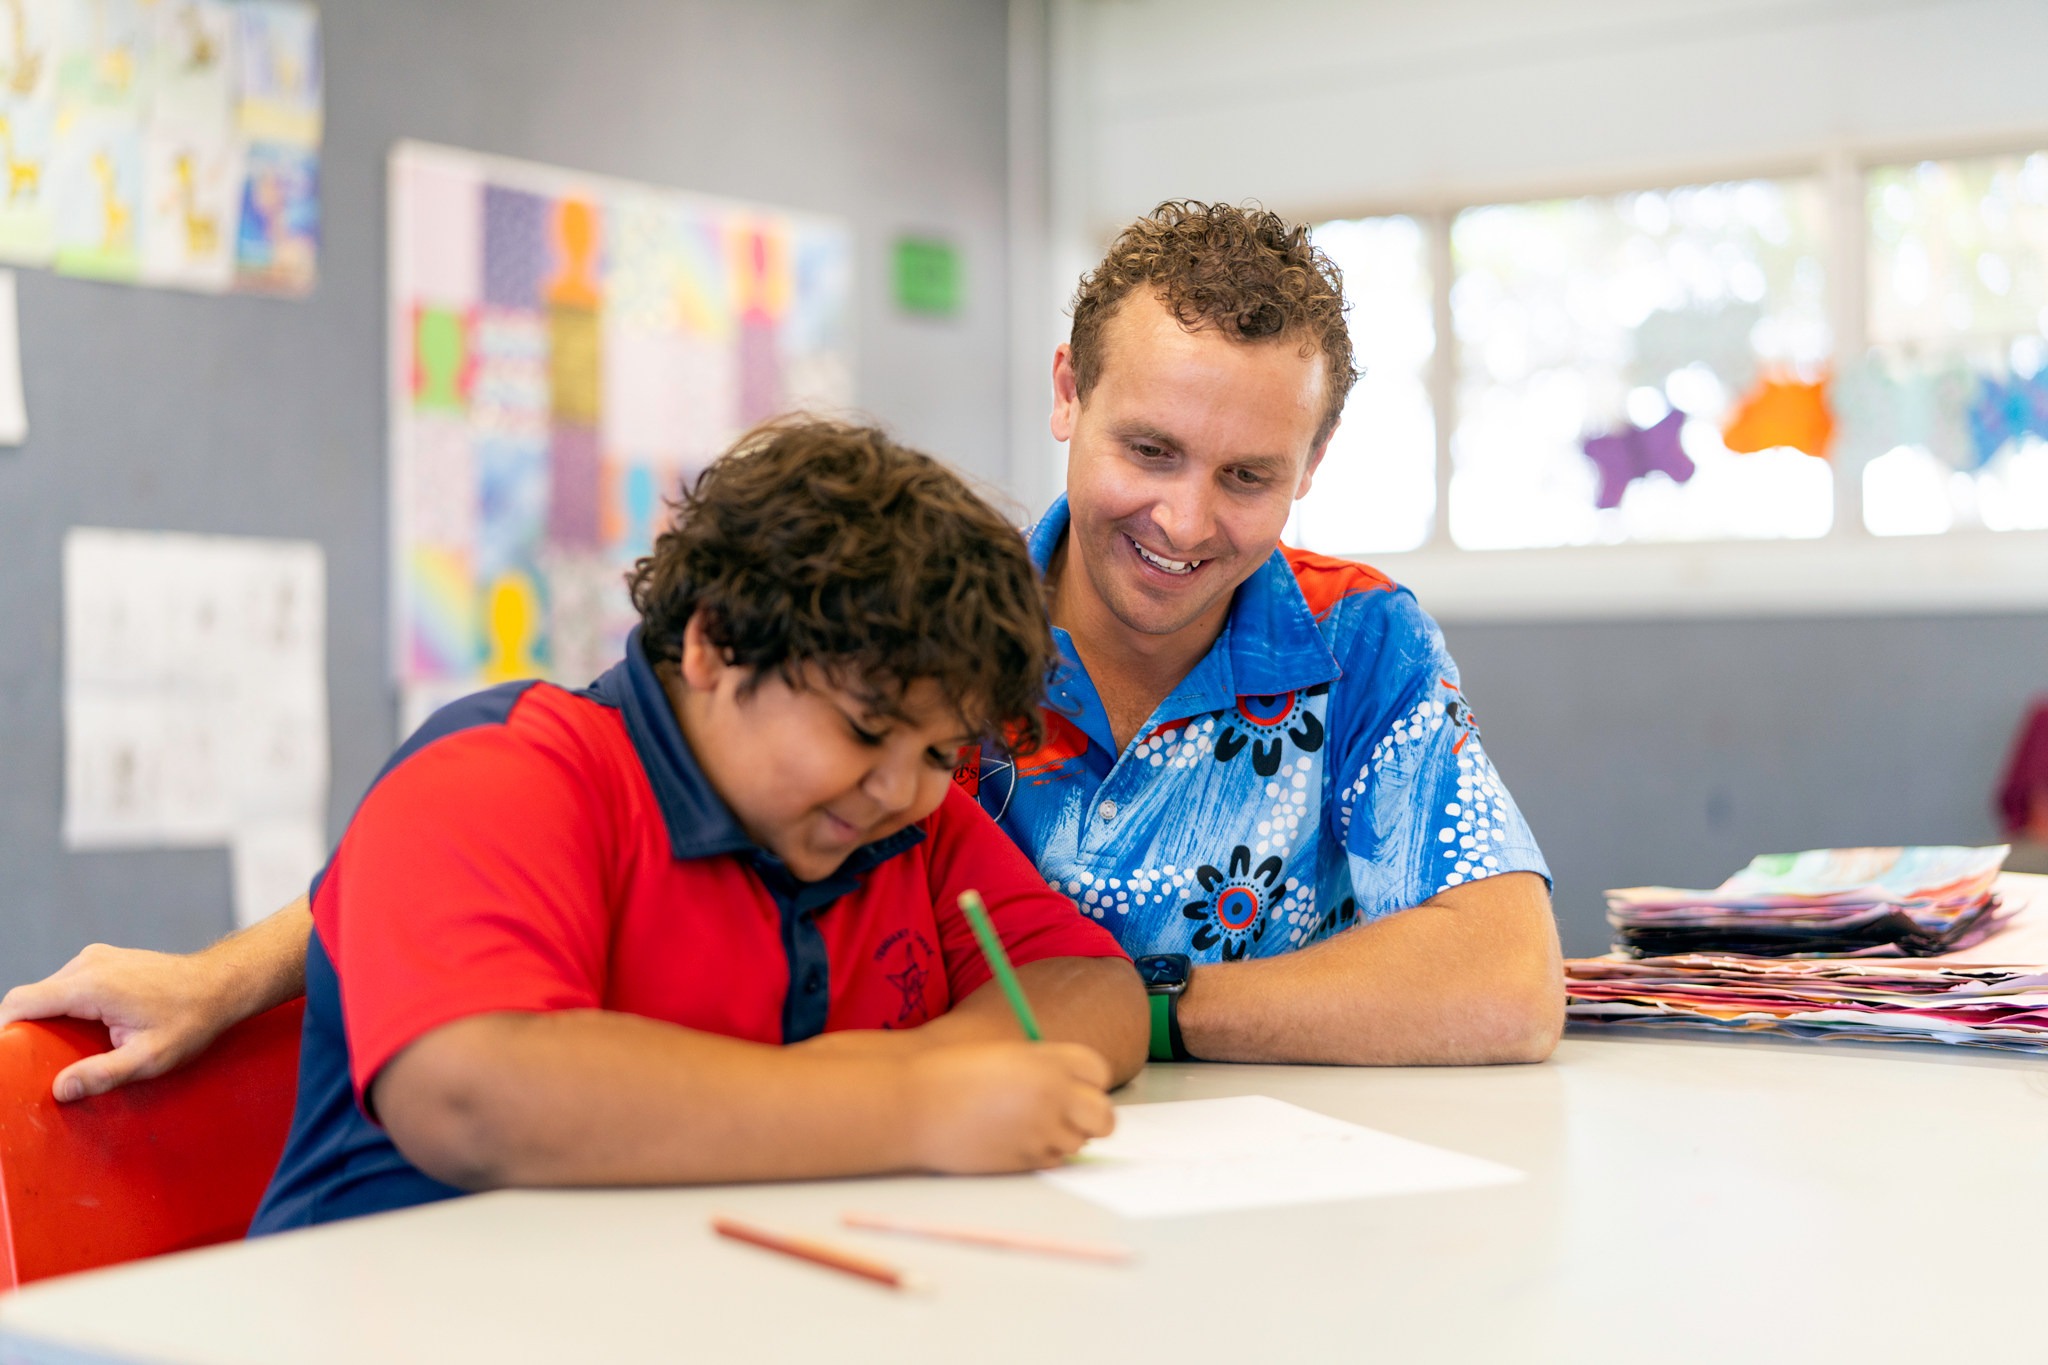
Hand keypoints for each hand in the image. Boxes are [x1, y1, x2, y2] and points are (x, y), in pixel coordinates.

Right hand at [0, 945, 239, 1101]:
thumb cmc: (192, 1020)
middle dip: (27, 1032)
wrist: (223, 984)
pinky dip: (66, 1010)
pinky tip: (87, 1033)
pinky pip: (68, 986)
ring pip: (49, 993)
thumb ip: (103, 1074)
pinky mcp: (104, 960)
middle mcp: (88, 963)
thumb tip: (60, 1090)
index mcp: (91, 984)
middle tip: (36, 1067)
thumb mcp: (150, 1058)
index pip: (21, 1003)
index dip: (4, 1031)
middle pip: (32, 999)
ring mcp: (96, 957)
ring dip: (49, 1022)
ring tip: (66, 1053)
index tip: (6, 1058)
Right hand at [902, 1040, 1114, 1172]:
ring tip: (1027, 1123)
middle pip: (1104, 1115)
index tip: (1076, 1084)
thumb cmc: (951, 1074)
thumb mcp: (1006, 1056)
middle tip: (1070, 1114)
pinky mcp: (1027, 1161)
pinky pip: (1053, 1161)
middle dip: (1094, 1117)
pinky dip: (1042, 1153)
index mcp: (1048, 1061)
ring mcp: (1042, 1132)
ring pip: (1079, 1142)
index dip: (1089, 1080)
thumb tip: (1072, 1088)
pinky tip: (1012, 1139)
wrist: (914, 1106)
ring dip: (1064, 1135)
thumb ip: (1044, 1067)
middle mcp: (1054, 1096)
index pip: (1098, 1071)